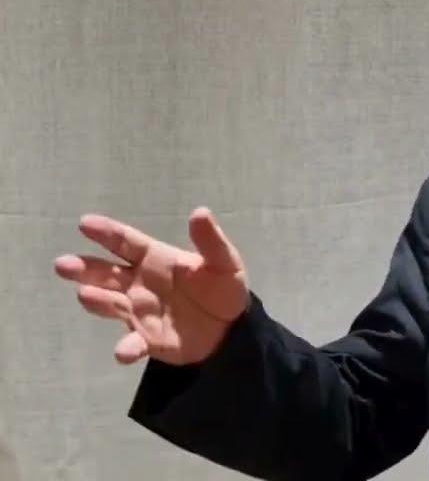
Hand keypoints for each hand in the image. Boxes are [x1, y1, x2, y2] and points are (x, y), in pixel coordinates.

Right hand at [53, 207, 248, 365]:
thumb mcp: (224, 262)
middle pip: (107, 273)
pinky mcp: (147, 340)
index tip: (84, 223)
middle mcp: (140, 284)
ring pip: (110, 304)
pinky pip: (133, 344)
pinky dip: (127, 348)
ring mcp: (140, 312)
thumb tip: (200, 212)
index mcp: (156, 260)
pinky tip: (124, 351)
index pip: (127, 243)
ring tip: (84, 294)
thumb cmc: (223, 288)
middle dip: (85, 268)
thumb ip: (210, 240)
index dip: (106, 233)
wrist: (231, 329)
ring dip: (96, 300)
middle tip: (63, 264)